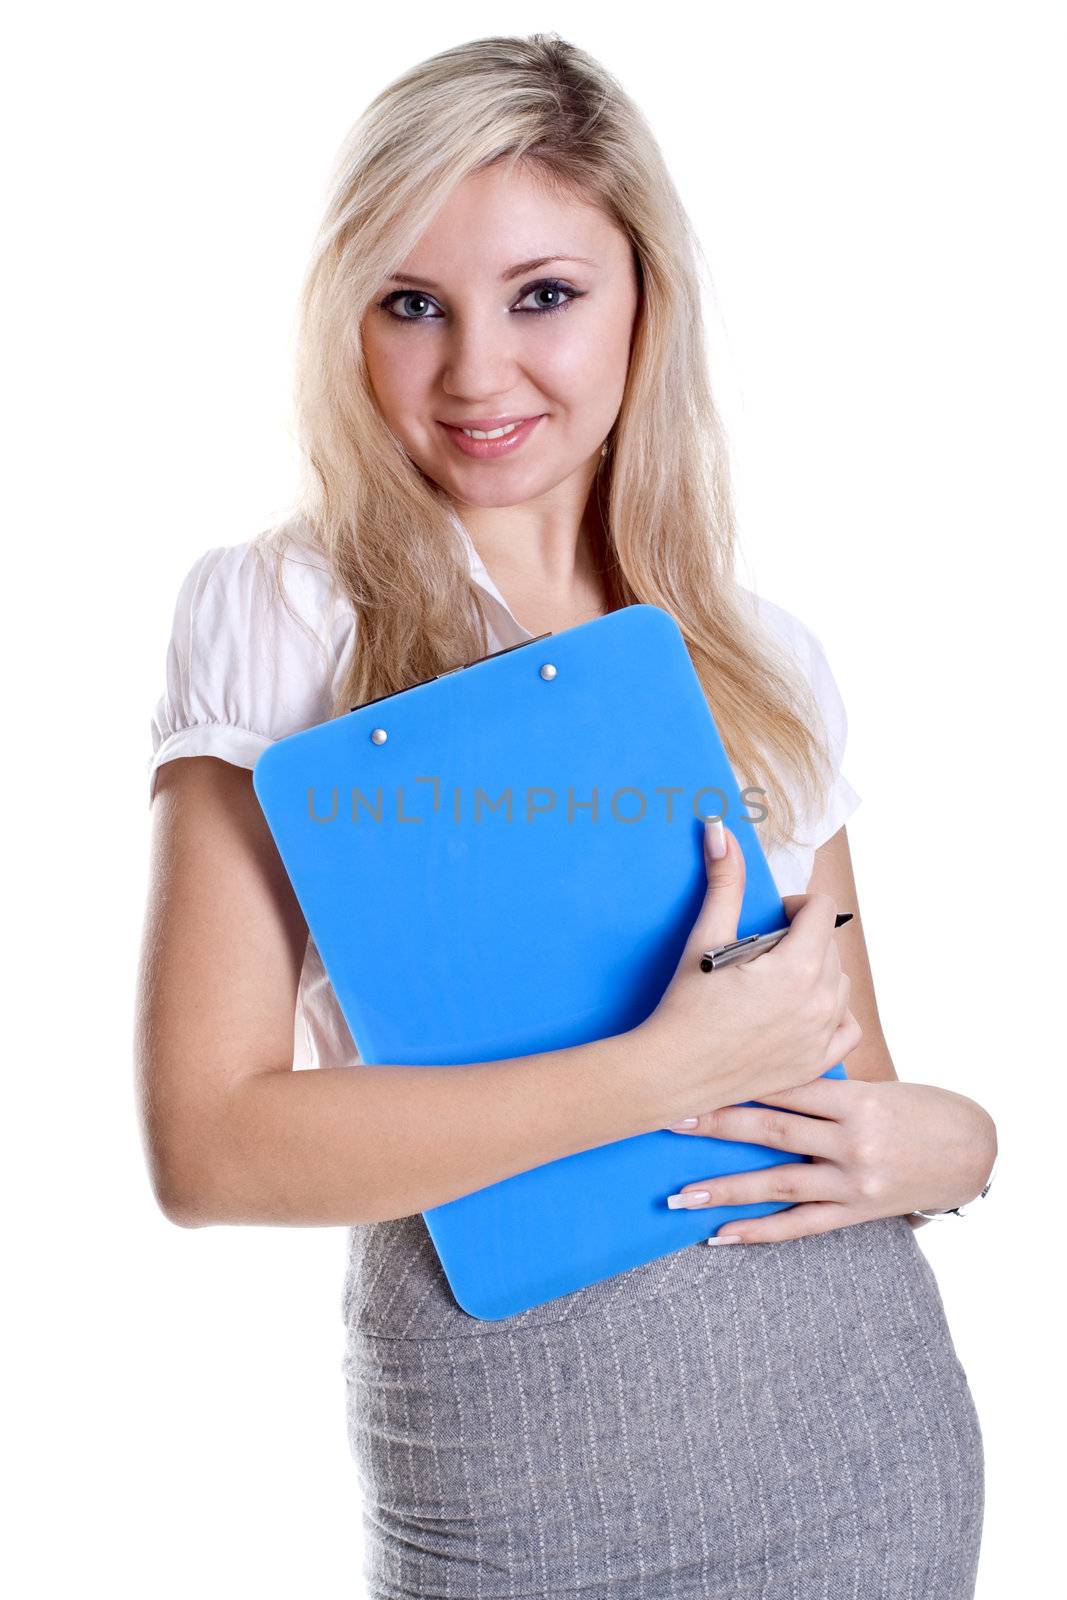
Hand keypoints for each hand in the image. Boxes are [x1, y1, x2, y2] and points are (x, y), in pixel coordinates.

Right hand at [633, 819, 861, 1124]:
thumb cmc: (685, 1006)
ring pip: (840, 985)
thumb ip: (724, 883)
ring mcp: (822, 1037)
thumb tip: (720, 831)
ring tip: (776, 980)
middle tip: (762, 952)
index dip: (796, 906)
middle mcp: (820, 1002)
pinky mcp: (815, 1063)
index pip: (822, 910)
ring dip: (817, 974)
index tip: (772, 918)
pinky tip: (801, 1011)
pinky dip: (832, 1015)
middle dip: (803, 940)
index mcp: (799, 967)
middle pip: (831, 947)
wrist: (672, 1072)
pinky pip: (847, 1029)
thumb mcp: (705, 939)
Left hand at [663, 1076, 998, 1243]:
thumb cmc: (920, 1108)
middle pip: (772, 1131)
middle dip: (717, 1126)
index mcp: (856, 1098)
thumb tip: (762, 1070)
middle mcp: (853, 1140)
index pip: (785, 1085)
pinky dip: (759, 1232)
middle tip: (670, 1121)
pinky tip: (720, 1235)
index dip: (738, 1080)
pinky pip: (800, 1226)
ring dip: (724, 1190)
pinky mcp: (856, 1213)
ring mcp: (853, 1181)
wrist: (974, 1153)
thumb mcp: (877, 1084)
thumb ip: (824, 1086)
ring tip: (680, 1196)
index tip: (695, 1073)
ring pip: (778, 1184)